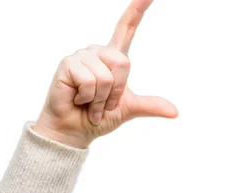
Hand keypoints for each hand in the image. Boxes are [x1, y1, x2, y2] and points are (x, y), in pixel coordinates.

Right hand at [33, 0, 177, 148]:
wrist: (77, 130)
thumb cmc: (101, 116)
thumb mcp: (130, 109)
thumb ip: (151, 106)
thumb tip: (175, 112)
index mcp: (115, 58)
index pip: (126, 28)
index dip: (137, 10)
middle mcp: (98, 52)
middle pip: (123, 63)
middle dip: (117, 91)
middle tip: (104, 102)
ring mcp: (82, 56)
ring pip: (105, 76)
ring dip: (101, 98)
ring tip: (90, 102)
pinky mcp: (68, 64)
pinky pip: (90, 80)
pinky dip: (88, 98)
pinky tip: (79, 99)